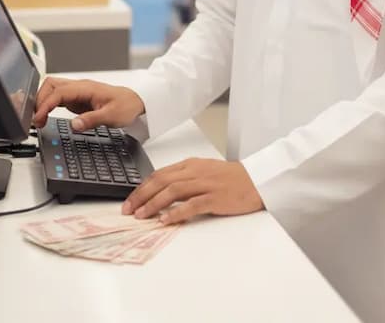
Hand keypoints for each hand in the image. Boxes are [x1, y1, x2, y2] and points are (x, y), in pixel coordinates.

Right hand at [32, 77, 145, 129]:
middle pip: (50, 85)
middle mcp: (79, 87)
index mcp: (86, 88)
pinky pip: (57, 97)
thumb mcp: (112, 116)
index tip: (38, 118)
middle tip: (36, 120)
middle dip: (40, 101)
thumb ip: (92, 120)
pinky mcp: (77, 98)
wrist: (135, 101)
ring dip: (42, 102)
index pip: (58, 92)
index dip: (45, 105)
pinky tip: (46, 116)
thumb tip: (75, 125)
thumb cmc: (126, 105)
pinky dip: (48, 105)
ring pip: (52, 89)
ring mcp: (77, 91)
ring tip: (39, 120)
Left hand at [122, 158, 263, 224]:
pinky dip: (177, 212)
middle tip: (129, 210)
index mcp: (190, 164)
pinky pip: (192, 204)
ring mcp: (205, 184)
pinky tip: (166, 220)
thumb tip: (159, 192)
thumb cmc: (229, 178)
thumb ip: (183, 178)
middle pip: (162, 180)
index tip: (130, 200)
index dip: (142, 187)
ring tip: (142, 216)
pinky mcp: (215, 198)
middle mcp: (195, 172)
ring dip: (154, 204)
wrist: (256, 180)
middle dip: (142, 195)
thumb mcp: (203, 172)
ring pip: (173, 191)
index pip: (159, 174)